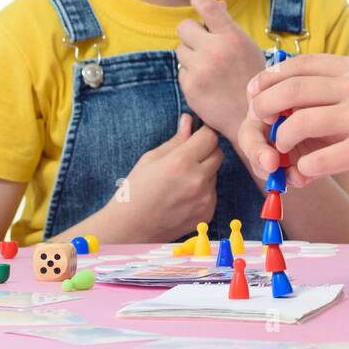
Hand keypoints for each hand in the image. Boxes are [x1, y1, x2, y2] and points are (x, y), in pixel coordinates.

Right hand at [109, 113, 222, 241]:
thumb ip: (176, 139)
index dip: (203, 134)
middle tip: (187, 158)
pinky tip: (182, 197)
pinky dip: (202, 191)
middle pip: (218, 153)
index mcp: (181, 162)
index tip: (197, 136)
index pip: (210, 137)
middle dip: (206, 151)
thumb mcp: (151, 159)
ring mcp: (204, 199)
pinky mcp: (207, 213)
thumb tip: (189, 120)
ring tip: (180, 181)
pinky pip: (212, 193)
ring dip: (204, 172)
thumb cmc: (136, 190)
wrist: (130, 228)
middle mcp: (197, 180)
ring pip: (215, 173)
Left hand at [176, 0, 266, 142]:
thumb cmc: (253, 79)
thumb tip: (216, 3)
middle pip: (184, 26)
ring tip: (209, 68)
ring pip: (181, 50)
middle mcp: (214, 51)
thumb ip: (229, 26)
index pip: (206, 6)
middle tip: (202, 42)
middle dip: (191, 33)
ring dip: (191, 55)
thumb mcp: (248, 48)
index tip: (198, 1)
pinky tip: (207, 84)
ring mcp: (200, 70)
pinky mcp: (189, 87)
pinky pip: (181, 71)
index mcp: (232, 38)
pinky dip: (191, 75)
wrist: (251, 118)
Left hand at [242, 55, 348, 187]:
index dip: (270, 77)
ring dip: (282, 142)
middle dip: (265, 107)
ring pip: (298, 123)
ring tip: (283, 155)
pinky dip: (305, 169)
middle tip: (259, 124)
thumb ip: (344, 89)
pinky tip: (307, 174)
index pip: (300, 63)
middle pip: (291, 88)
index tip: (256, 94)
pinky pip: (320, 159)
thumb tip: (298, 100)